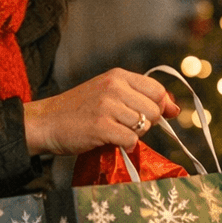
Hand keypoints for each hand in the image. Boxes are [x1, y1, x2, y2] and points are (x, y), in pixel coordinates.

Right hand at [22, 68, 179, 155]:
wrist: (46, 121)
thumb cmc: (79, 110)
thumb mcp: (108, 93)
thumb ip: (138, 97)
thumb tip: (175, 109)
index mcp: (118, 76)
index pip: (157, 89)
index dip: (162, 106)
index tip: (159, 115)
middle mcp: (114, 87)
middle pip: (154, 110)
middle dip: (147, 123)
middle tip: (127, 127)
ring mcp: (107, 106)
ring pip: (144, 126)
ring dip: (134, 135)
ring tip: (115, 133)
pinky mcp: (101, 126)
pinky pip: (131, 140)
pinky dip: (126, 147)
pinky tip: (112, 143)